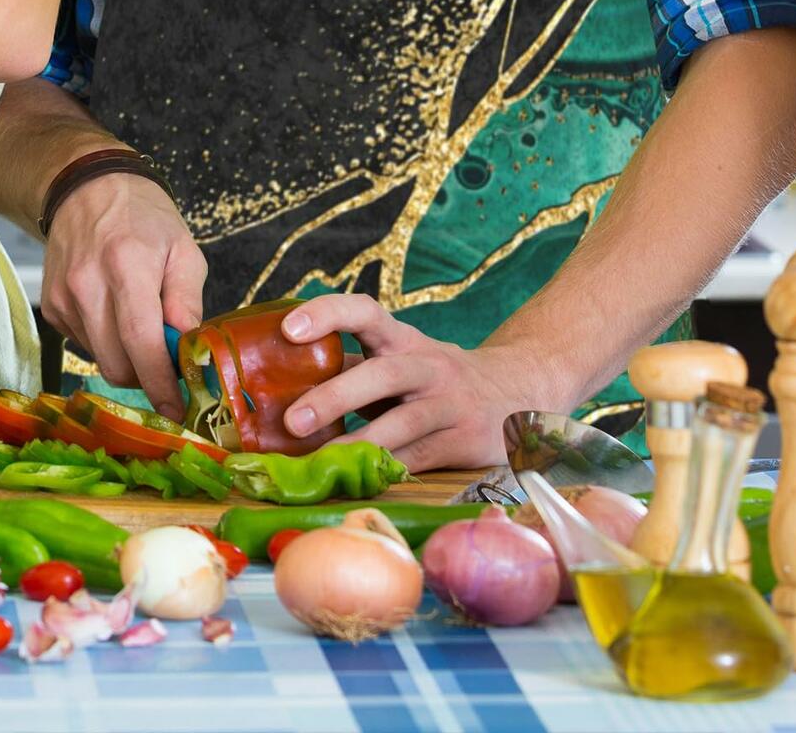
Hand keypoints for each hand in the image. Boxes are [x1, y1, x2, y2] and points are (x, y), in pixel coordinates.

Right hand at [40, 173, 205, 418]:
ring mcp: (63, 296)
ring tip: (141, 328)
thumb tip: (190, 352)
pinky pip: (84, 345)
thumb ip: (186, 302)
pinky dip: (105, 342)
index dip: (161, 385)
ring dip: (126, 359)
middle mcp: (88, 284)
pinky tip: (113, 312)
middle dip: (147, 377)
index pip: (142, 344)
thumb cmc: (144, 218)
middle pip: (117, 365)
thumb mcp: (183, 250)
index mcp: (127, 266)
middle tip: (168, 363)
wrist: (87, 187)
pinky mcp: (51, 306)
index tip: (178, 410)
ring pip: (99, 361)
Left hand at [278, 295, 572, 471]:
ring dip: (357, 445)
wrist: (517, 391)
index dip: (326, 314)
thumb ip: (350, 366)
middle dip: (336, 396)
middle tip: (292, 421)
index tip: (288, 329)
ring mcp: (449, 404)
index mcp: (402, 338)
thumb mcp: (396, 359)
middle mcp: (427, 365)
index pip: (364, 312)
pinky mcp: (463, 442)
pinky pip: (417, 460)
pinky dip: (384, 472)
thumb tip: (278, 383)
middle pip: (383, 374)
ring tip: (317, 464)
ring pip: (403, 424)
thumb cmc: (432, 375)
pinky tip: (355, 482)